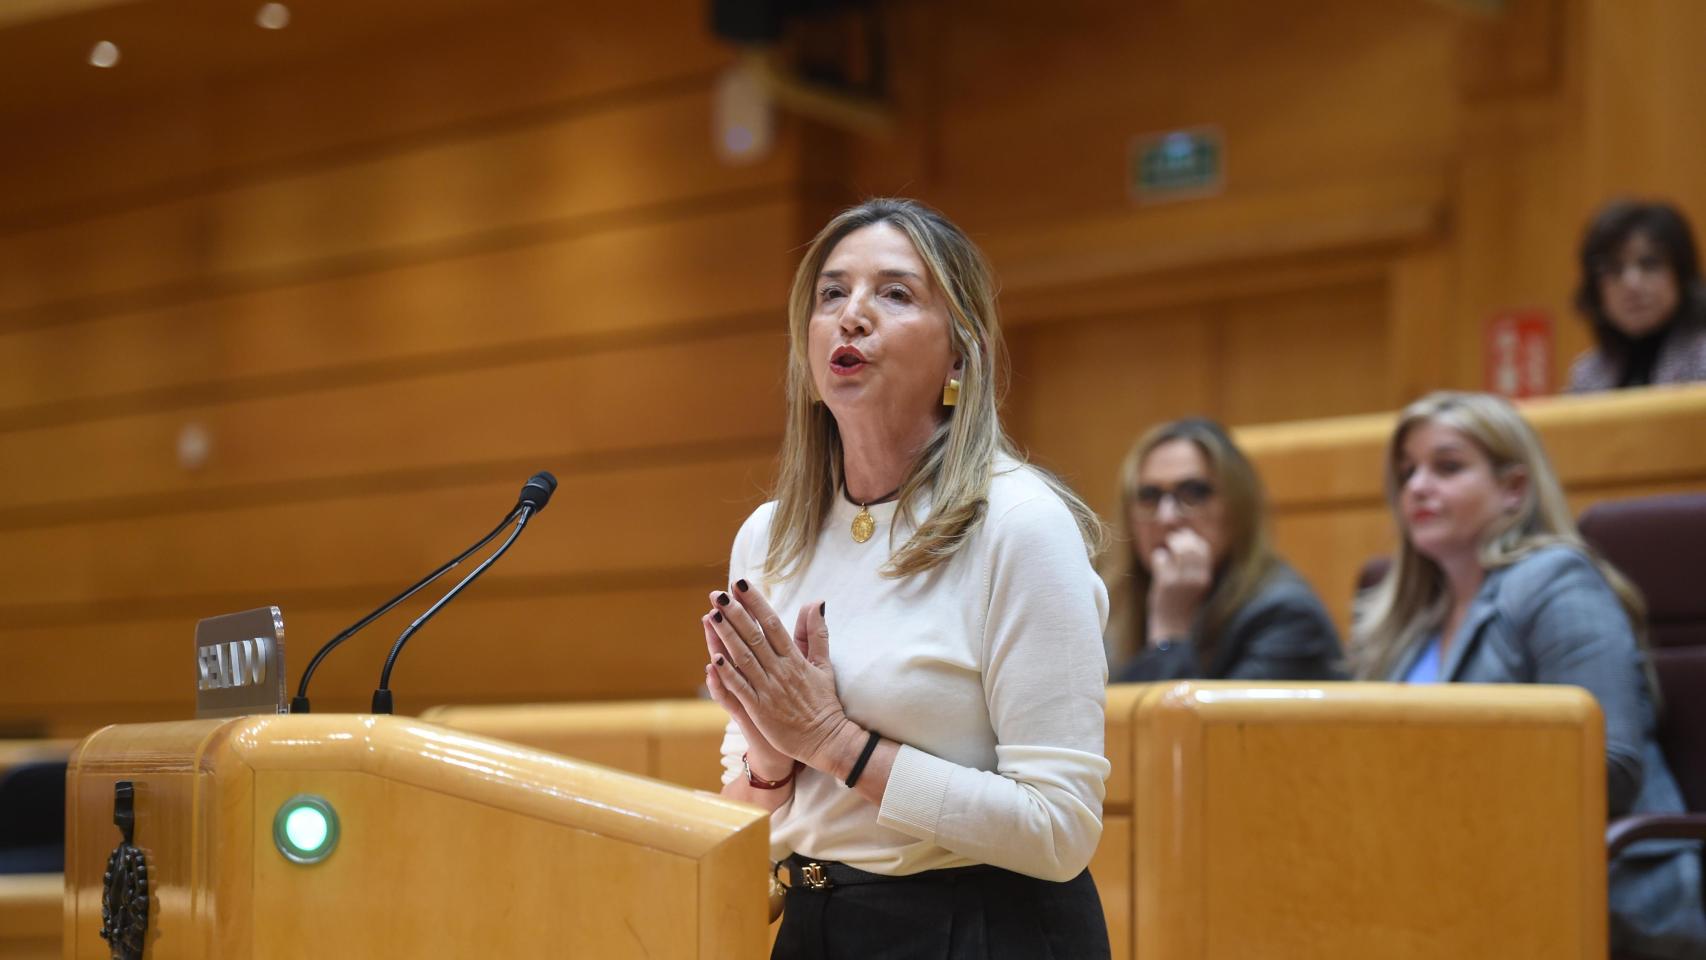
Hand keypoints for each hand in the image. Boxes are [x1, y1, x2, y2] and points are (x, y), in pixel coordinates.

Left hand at [705, 581, 852, 772]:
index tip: (741, 584)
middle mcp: (780, 671)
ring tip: (712, 616)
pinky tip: (714, 658)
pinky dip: (728, 674)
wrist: (827, 739)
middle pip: (755, 636)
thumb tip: (816, 602)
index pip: (772, 624)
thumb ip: (816, 633)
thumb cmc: (823, 702)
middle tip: (717, 594)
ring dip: (727, 637)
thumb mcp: (824, 665)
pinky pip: (741, 689)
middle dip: (735, 614)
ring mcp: (769, 690)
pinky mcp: (760, 710)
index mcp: (795, 658)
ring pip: (744, 658)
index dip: (756, 603)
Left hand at [1147, 528, 1212, 642]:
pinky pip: (1161, 559)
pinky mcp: (1164, 584)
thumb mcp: (1196, 588)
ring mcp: (1180, 580)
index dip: (1194, 540)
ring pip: (1177, 550)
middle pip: (1191, 547)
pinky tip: (1158, 559)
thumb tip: (1186, 549)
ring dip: (1169, 545)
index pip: (1204, 549)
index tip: (1186, 539)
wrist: (1173, 630)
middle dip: (1181, 539)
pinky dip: (1158, 556)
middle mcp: (1195, 578)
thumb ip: (1194, 570)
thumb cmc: (1183, 608)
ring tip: (1165, 548)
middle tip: (1173, 539)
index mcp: (1205, 578)